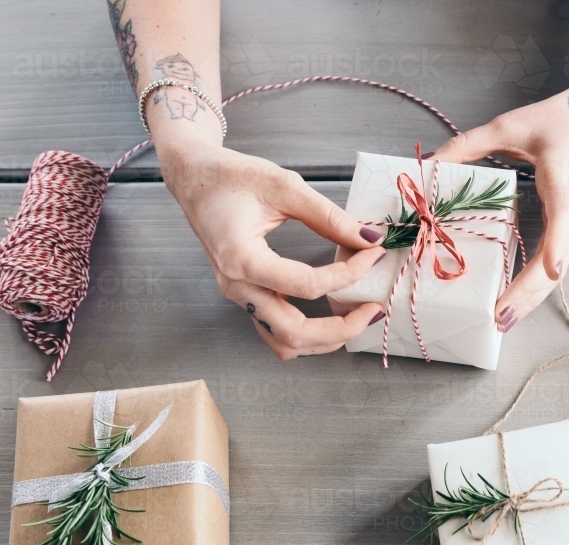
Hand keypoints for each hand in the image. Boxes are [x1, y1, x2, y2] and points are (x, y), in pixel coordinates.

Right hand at [160, 141, 387, 358]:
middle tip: (373, 308)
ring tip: (356, 317)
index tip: (373, 255)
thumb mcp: (284, 186)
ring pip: (283, 343)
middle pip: (294, 333)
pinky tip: (331, 314)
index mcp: (241, 259)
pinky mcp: (245, 297)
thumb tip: (368, 239)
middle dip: (341, 328)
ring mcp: (239, 296)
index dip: (348, 274)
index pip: (306, 286)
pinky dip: (308, 333)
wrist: (194, 177)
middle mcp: (236, 287)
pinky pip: (276, 332)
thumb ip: (328, 216)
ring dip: (324, 339)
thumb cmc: (231, 176)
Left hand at [430, 84, 568, 332]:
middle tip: (501, 316)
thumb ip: (469, 143)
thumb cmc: (555, 121)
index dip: (557, 245)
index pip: (563, 218)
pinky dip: (532, 287)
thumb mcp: (509, 125)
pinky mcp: (565, 227)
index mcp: (563, 181)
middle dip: (529, 292)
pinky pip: (551, 264)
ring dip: (531, 298)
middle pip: (556, 262)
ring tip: (503, 320)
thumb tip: (430, 164)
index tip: (551, 270)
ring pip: (555, 271)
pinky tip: (512, 302)